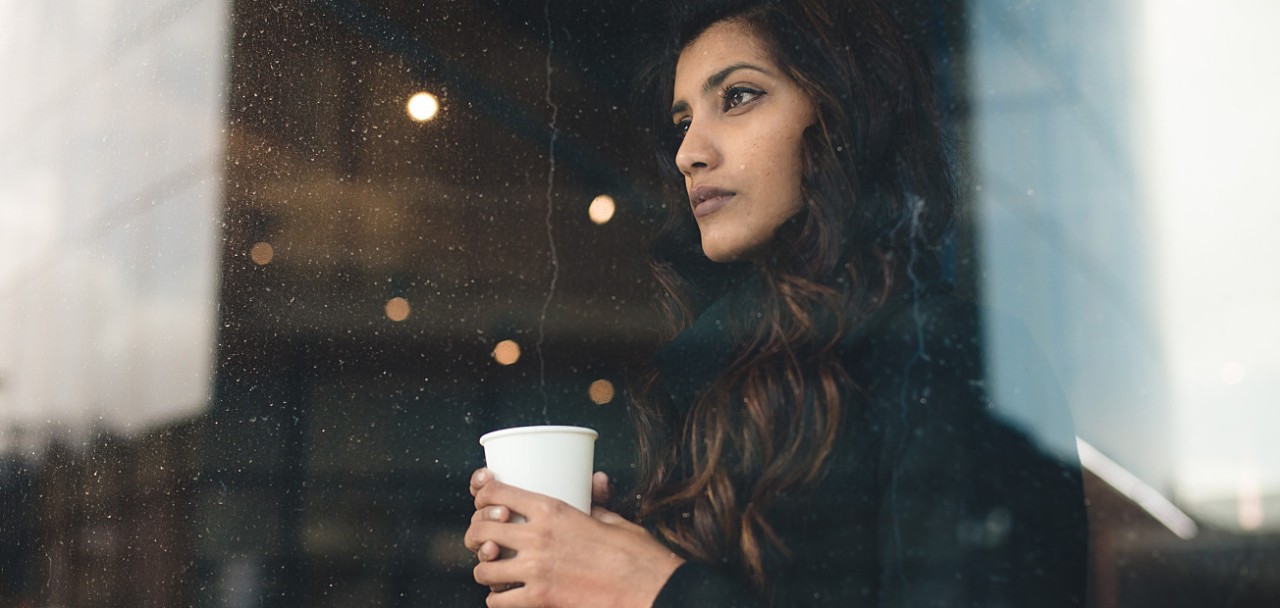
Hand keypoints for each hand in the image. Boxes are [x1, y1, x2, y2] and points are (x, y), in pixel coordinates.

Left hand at [465, 468, 683, 607]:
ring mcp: (536, 569)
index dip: (484, 498)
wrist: (650, 589)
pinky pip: (498, 601)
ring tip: (493, 571)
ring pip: (484, 568)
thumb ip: (593, 507)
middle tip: (485, 542)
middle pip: (482, 529)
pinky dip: (496, 600)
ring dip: (485, 570)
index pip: (498, 495)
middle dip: (477, 535)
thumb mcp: (613, 521)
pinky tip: (504, 597)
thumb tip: (593, 488)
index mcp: (554, 509)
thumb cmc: (636, 556)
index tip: (485, 504)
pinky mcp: (539, 599)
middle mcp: (538, 536)